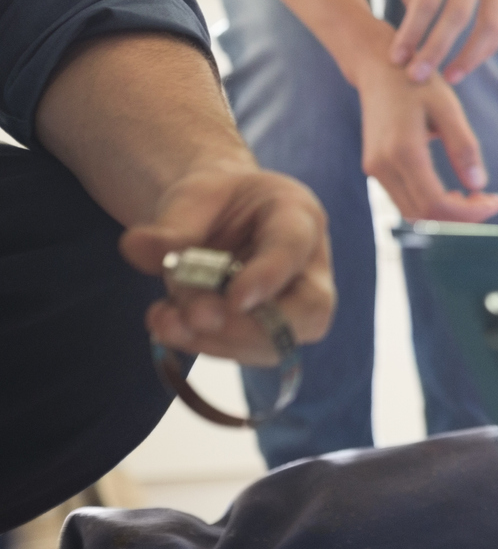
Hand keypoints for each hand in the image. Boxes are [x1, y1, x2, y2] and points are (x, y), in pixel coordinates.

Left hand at [120, 165, 333, 364]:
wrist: (214, 217)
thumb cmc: (213, 200)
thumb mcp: (191, 196)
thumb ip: (171, 224)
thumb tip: (136, 246)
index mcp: (296, 214)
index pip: (294, 246)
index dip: (269, 275)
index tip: (234, 300)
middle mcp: (306, 265)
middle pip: (311, 311)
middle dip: (253, 328)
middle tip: (199, 318)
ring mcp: (291, 304)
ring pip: (276, 343)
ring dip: (217, 341)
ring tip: (167, 321)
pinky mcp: (264, 332)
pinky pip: (244, 352)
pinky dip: (202, 345)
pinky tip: (167, 326)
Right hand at [353, 27, 497, 222]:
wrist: (379, 69)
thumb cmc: (418, 84)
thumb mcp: (448, 108)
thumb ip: (464, 146)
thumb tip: (479, 185)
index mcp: (402, 150)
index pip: (435, 204)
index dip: (469, 213)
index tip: (496, 202)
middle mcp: (382, 165)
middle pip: (423, 215)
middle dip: (460, 217)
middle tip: (489, 202)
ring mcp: (374, 169)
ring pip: (412, 212)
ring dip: (445, 214)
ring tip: (476, 198)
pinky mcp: (375, 168)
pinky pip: (404, 199)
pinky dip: (430, 205)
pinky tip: (454, 193)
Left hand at [391, 0, 497, 84]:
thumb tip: (411, 19)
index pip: (428, 0)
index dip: (412, 32)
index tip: (396, 57)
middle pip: (456, 16)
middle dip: (435, 50)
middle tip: (416, 77)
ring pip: (489, 25)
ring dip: (470, 56)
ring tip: (450, 77)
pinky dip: (488, 45)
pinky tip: (472, 59)